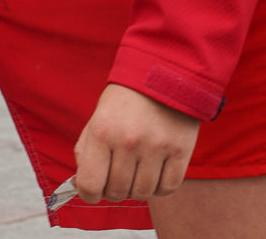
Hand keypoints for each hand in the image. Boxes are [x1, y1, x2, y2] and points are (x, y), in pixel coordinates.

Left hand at [71, 82, 198, 204]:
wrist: (164, 72)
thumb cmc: (125, 100)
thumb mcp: (97, 118)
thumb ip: (86, 152)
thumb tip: (84, 185)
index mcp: (103, 132)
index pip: (90, 184)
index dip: (88, 194)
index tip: (93, 190)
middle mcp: (129, 141)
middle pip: (117, 192)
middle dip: (113, 190)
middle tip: (118, 176)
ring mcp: (157, 146)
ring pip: (142, 193)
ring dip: (137, 188)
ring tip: (137, 171)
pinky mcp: (181, 150)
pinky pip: (167, 188)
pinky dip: (159, 187)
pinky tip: (155, 172)